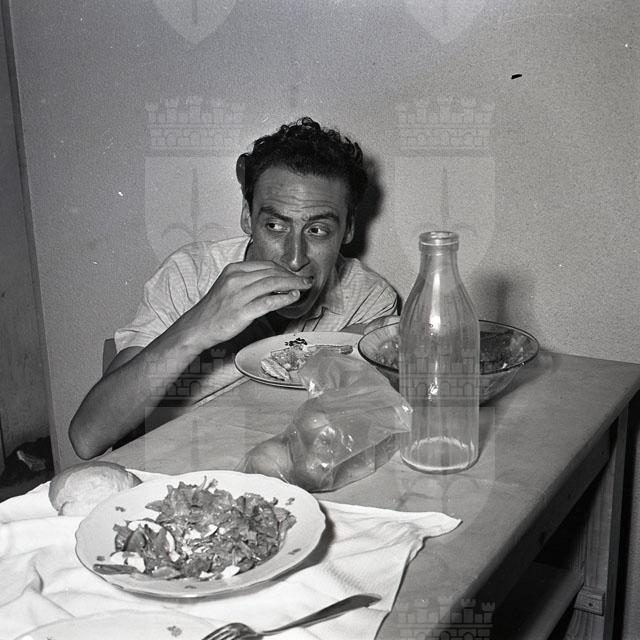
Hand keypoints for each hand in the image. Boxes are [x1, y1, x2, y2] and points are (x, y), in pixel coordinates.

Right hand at [179, 260, 311, 347]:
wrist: (198, 327)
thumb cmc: (216, 310)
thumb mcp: (230, 287)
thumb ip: (250, 281)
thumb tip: (275, 282)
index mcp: (234, 270)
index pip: (266, 265)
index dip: (285, 270)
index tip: (296, 275)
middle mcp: (236, 279)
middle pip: (272, 272)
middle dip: (293, 276)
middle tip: (307, 280)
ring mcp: (238, 295)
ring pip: (273, 284)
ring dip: (293, 284)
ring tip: (305, 287)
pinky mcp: (242, 311)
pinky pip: (268, 302)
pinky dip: (284, 298)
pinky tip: (293, 297)